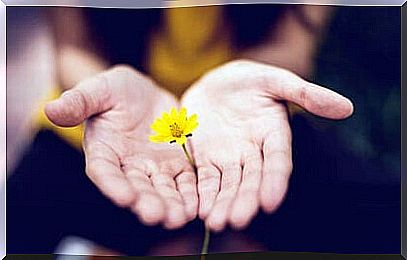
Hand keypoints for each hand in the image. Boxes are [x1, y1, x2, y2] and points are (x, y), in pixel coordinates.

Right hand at [45, 66, 196, 228]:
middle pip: (136, 188)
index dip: (113, 185)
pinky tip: (198, 205)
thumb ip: (79, 101)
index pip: (104, 172)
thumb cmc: (116, 91)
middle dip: (146, 202)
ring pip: (162, 190)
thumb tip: (51, 109)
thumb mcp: (99, 89)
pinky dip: (190, 193)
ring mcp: (153, 168)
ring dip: (171, 204)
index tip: (124, 197)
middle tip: (156, 215)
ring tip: (179, 217)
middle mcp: (128, 166)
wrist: (144, 94)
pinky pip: (184, 181)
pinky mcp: (176, 164)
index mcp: (104, 151)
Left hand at [182, 60, 352, 231]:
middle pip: (251, 180)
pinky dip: (203, 194)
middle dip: (245, 200)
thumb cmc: (249, 80)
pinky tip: (199, 210)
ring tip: (216, 222)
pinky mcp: (207, 159)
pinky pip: (205, 179)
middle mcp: (254, 153)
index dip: (275, 181)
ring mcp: (229, 158)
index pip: (278, 161)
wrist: (216, 84)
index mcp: (274, 135)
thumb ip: (306, 93)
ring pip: (228, 185)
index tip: (270, 201)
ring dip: (223, 204)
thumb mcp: (276, 80)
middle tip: (237, 219)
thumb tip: (346, 107)